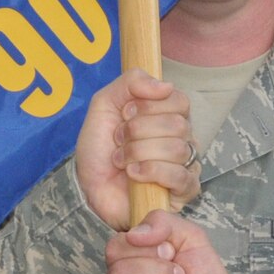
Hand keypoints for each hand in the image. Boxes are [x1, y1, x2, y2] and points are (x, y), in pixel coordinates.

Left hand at [74, 69, 198, 230]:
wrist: (87, 186)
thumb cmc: (99, 148)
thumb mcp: (105, 104)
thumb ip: (131, 82)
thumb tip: (165, 86)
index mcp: (169, 116)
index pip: (179, 101)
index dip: (149, 106)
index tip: (125, 115)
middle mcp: (182, 139)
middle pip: (177, 124)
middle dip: (138, 132)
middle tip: (119, 141)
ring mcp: (186, 165)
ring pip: (177, 149)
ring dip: (138, 153)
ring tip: (121, 160)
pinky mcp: (184, 191)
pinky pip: (180, 176)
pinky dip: (151, 171)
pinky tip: (133, 174)